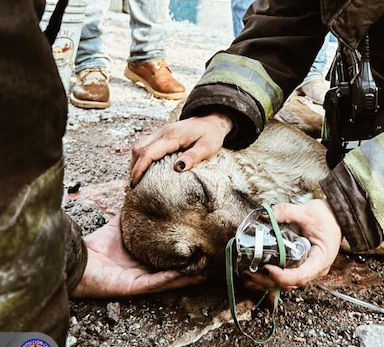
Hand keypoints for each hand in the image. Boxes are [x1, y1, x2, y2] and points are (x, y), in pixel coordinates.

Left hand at [71, 217, 205, 297]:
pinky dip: (169, 278)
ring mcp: (142, 279)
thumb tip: (140, 189)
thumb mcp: (120, 225)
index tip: (203, 240)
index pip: (171, 253)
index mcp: (146, 256)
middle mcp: (147, 269)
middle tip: (212, 258)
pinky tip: (182, 273)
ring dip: (187, 276)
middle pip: (176, 269)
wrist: (79, 260)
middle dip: (193, 265)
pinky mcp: (134, 287)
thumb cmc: (97, 245)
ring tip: (205, 271)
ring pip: (171, 279)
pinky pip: (155, 282)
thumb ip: (132, 211)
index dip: (187, 248)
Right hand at [129, 113, 230, 185]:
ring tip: (137, 178)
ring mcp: (160, 132)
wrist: (212, 119)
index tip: (135, 183)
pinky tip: (144, 168)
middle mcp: (162, 132)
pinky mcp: (161, 134)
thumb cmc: (211, 134)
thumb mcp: (207, 147)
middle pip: (138, 149)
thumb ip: (193, 157)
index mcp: (172, 136)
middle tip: (134, 184)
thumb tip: (177, 168)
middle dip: (133, 167)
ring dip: (135, 161)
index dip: (139, 169)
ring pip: (139, 146)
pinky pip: (145, 144)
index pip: (148, 153)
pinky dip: (141, 156)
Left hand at [244, 200, 341, 290]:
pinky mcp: (303, 266)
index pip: (301, 276)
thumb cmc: (327, 216)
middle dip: (269, 281)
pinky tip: (258, 277)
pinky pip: (288, 278)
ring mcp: (310, 269)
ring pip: (288, 284)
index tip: (267, 268)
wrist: (338, 216)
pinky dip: (272, 280)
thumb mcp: (307, 211)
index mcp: (320, 259)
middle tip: (250, 273)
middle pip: (291, 283)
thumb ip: (287, 211)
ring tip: (249, 276)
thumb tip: (266, 214)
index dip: (282, 276)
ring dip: (268, 283)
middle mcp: (316, 269)